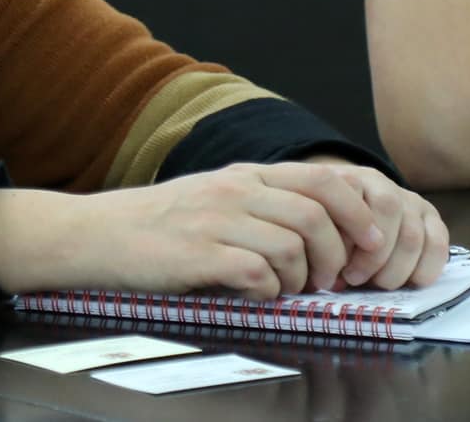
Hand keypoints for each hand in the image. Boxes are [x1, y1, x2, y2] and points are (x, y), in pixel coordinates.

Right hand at [87, 161, 413, 296]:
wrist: (97, 234)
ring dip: (304, 278)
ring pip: (293, 245)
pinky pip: (258, 274)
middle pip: (318, 213)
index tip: (371, 242)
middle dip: (340, 252)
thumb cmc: (160, 223)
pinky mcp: (198, 255)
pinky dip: (269, 291)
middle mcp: (235, 191)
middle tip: (334, 278)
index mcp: (246, 176)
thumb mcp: (217, 197)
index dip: (359, 212)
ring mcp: (216, 221)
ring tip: (291, 289)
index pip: (323, 178)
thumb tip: (328, 227)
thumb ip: (264, 202)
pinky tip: (256, 294)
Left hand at [306, 158, 449, 289]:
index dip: (351, 243)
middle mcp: (379, 182)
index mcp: (346, 180)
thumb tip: (338, 280)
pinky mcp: (430, 215)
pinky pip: (439, 243)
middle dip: (375, 257)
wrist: (351, 216)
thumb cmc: (330, 230)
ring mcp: (408, 197)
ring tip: (380, 284)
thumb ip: (326, 246)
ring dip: (397, 268)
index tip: (344, 273)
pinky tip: (411, 282)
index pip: (355, 204)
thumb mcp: (319, 232)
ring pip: (413, 233)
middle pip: (388, 211)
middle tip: (359, 281)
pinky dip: (426, 268)